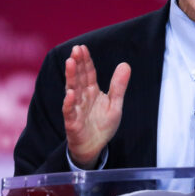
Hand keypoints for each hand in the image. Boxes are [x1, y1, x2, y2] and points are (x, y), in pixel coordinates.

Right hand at [62, 44, 130, 168]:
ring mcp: (75, 109)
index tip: (82, 47)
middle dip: (77, 64)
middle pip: (79, 78)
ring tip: (70, 63)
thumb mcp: (115, 104)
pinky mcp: (72, 123)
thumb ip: (119, 86)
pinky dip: (69, 103)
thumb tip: (125, 64)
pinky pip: (69, 112)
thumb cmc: (103, 125)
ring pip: (72, 91)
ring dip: (71, 77)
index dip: (86, 61)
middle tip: (75, 50)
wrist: (95, 147)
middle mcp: (81, 98)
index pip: (88, 73)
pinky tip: (70, 94)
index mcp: (91, 91)